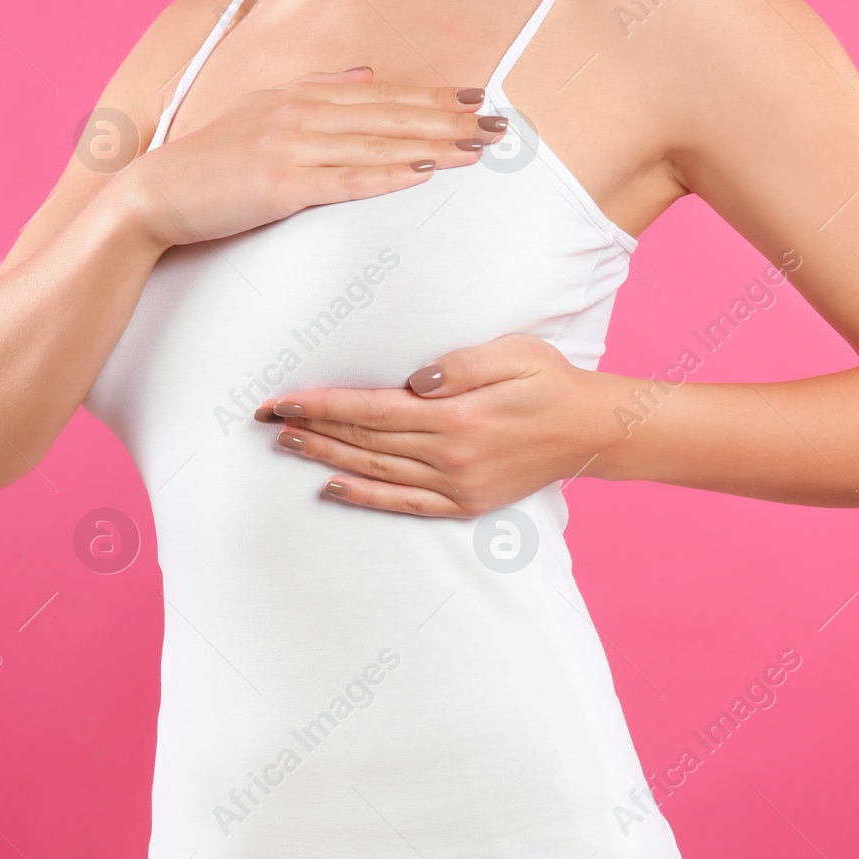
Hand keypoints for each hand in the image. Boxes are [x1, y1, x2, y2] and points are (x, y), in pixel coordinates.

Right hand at [115, 68, 502, 248]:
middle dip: (448, 118)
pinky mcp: (280, 184)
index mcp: (299, 95)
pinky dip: (388, 175)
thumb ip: (315, 90)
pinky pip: (346, 180)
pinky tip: (425, 174)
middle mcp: (299, 112)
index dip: (432, 94)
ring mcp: (290, 146)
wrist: (155, 195)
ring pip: (377, 144)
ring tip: (478, 150)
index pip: (380, 93)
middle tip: (499, 124)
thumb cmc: (210, 164)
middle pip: (390, 114)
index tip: (477, 96)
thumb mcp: (261, 112)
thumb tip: (366, 73)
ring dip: (432, 145)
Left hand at [254, 335, 632, 516]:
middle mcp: (451, 455)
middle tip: (267, 419)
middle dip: (312, 428)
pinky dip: (364, 497)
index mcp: (458, 416)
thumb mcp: (515, 354)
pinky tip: (332, 487)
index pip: (371, 409)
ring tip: (287, 445)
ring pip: (376, 472)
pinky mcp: (464, 503)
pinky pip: (403, 504)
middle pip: (364, 441)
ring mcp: (456, 485)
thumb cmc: (550, 382)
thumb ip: (463, 365)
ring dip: (327, 457)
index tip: (284, 399)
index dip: (323, 405)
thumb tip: (417, 380)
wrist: (591, 431)